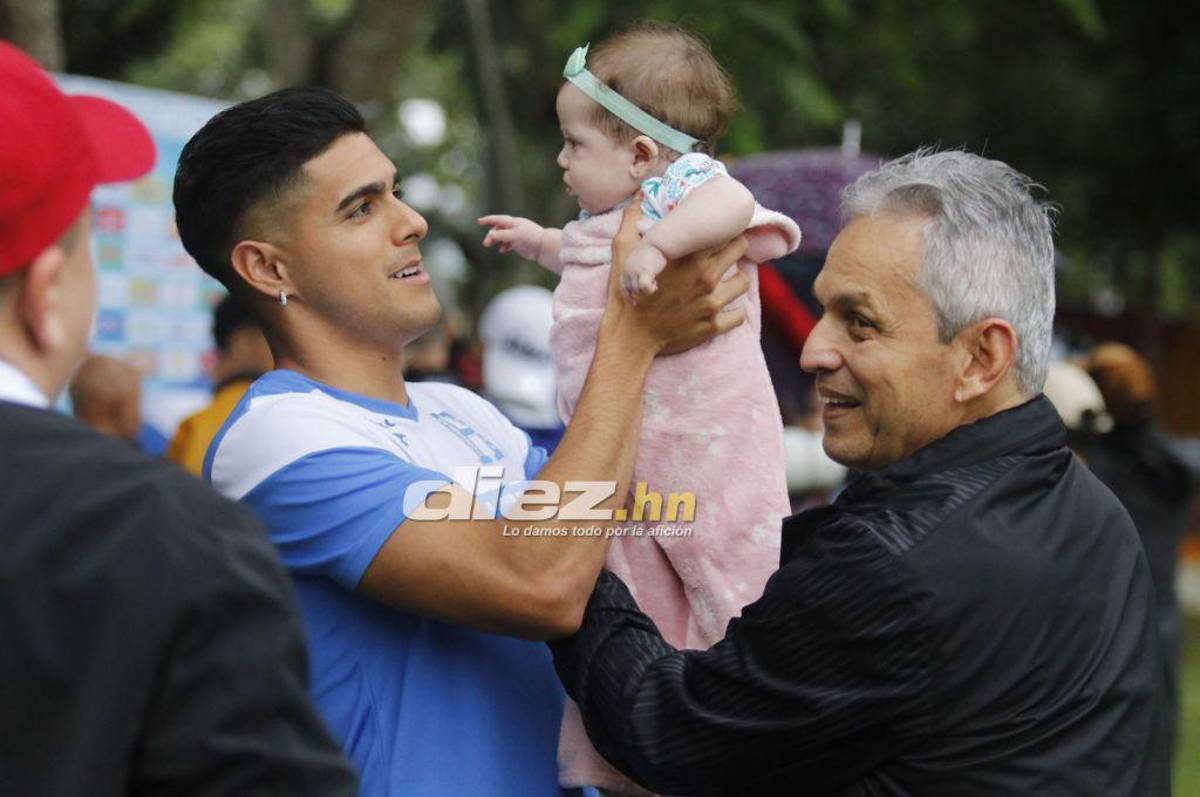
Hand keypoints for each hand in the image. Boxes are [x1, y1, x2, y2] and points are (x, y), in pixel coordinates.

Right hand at [478, 214, 544, 260]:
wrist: (543, 246)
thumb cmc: (530, 238)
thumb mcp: (514, 235)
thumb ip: (501, 235)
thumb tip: (490, 235)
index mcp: (513, 222)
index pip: (498, 219)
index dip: (488, 220)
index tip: (479, 221)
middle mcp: (514, 227)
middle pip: (498, 229)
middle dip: (491, 235)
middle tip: (486, 244)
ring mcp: (516, 235)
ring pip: (501, 237)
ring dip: (495, 241)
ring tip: (490, 246)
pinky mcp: (518, 243)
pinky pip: (507, 243)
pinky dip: (503, 246)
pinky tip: (503, 251)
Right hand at [604, 200, 749, 355]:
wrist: (629, 337)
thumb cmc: (625, 293)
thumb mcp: (622, 251)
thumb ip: (632, 219)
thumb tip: (638, 193)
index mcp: (688, 256)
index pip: (723, 232)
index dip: (724, 230)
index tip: (720, 231)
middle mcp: (706, 277)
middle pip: (740, 251)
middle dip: (736, 249)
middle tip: (728, 252)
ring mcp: (712, 303)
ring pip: (744, 282)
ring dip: (737, 280)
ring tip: (728, 280)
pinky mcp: (714, 326)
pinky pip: (739, 315)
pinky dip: (734, 312)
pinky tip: (724, 308)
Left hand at [621, 241, 667, 298]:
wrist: (657, 242)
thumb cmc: (651, 250)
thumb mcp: (639, 260)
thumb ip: (637, 270)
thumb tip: (642, 282)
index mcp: (625, 268)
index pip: (623, 286)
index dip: (627, 295)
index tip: (633, 302)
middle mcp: (627, 271)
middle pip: (632, 290)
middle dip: (641, 292)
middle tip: (653, 286)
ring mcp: (634, 271)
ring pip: (638, 291)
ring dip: (647, 290)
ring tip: (655, 283)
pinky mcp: (644, 272)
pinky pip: (644, 287)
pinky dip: (649, 289)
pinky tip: (655, 285)